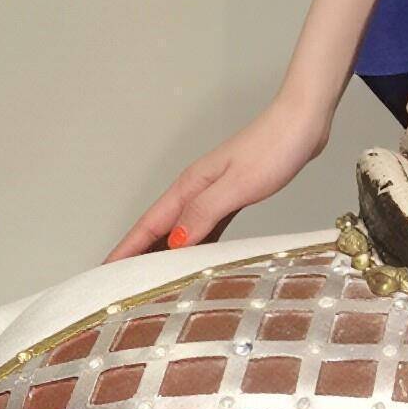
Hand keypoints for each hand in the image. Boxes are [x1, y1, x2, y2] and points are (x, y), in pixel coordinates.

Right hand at [105, 92, 333, 260]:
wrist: (303, 123)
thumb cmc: (273, 148)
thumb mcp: (237, 185)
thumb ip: (204, 212)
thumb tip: (173, 242)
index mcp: (190, 185)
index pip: (149, 224)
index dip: (126, 249)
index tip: (104, 272)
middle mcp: (196, 189)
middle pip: (159, 229)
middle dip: (137, 255)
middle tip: (119, 285)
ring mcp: (214, 192)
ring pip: (181, 230)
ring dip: (165, 253)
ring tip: (150, 280)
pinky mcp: (234, 195)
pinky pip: (206, 227)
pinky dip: (196, 246)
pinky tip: (196, 260)